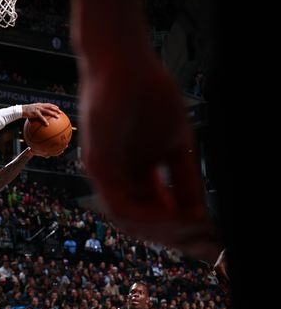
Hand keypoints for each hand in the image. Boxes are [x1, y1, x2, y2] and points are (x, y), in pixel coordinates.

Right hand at [21, 103, 61, 126]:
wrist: (20, 110)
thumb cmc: (25, 112)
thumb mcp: (31, 111)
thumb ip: (36, 113)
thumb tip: (38, 118)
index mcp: (39, 105)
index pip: (48, 104)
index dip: (53, 106)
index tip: (58, 108)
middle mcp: (40, 106)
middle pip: (50, 107)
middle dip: (56, 109)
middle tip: (61, 112)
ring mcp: (38, 109)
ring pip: (47, 111)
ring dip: (53, 114)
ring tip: (57, 117)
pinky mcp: (35, 113)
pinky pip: (41, 117)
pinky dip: (45, 120)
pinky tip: (47, 124)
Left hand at [79, 55, 218, 260]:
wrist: (124, 64)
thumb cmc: (148, 96)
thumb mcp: (177, 143)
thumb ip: (184, 179)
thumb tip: (198, 213)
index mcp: (135, 175)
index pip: (155, 213)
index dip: (181, 230)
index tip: (209, 239)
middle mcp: (117, 179)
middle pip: (143, 223)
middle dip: (176, 236)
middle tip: (205, 243)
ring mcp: (105, 174)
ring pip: (130, 219)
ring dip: (163, 230)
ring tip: (192, 230)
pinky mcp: (98, 165)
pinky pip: (121, 203)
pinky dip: (149, 215)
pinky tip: (173, 217)